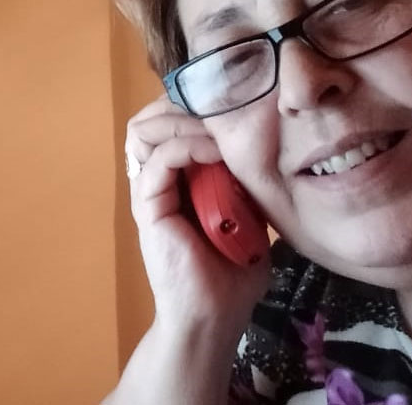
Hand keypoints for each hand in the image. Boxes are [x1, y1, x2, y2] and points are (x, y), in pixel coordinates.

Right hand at [125, 95, 268, 331]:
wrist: (215, 315)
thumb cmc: (234, 272)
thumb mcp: (248, 213)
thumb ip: (244, 182)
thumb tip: (266, 146)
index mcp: (178, 181)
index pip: (169, 125)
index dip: (190, 105)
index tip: (226, 96)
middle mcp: (158, 182)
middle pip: (150, 121)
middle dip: (179, 103)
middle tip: (214, 101)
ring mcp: (149, 194)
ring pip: (145, 133)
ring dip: (181, 120)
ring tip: (214, 124)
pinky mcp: (148, 208)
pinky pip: (159, 162)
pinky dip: (185, 147)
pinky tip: (215, 150)